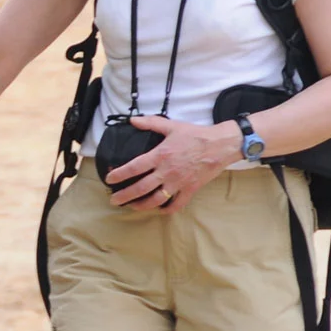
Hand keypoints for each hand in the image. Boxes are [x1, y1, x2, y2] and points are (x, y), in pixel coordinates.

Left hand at [105, 116, 242, 211]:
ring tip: (131, 206)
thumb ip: (150, 123)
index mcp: (160, 156)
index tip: (109, 180)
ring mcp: (178, 182)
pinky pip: (176, 204)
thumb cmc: (196, 135)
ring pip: (156, 200)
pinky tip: (159, 210)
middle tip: (114, 200)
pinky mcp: (190, 189)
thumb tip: (132, 120)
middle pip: (140, 188)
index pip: (134, 167)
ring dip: (141, 205)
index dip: (119, 174)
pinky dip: (166, 209)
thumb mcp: (171, 126)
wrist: (221, 145)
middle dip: (124, 196)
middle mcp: (166, 171)